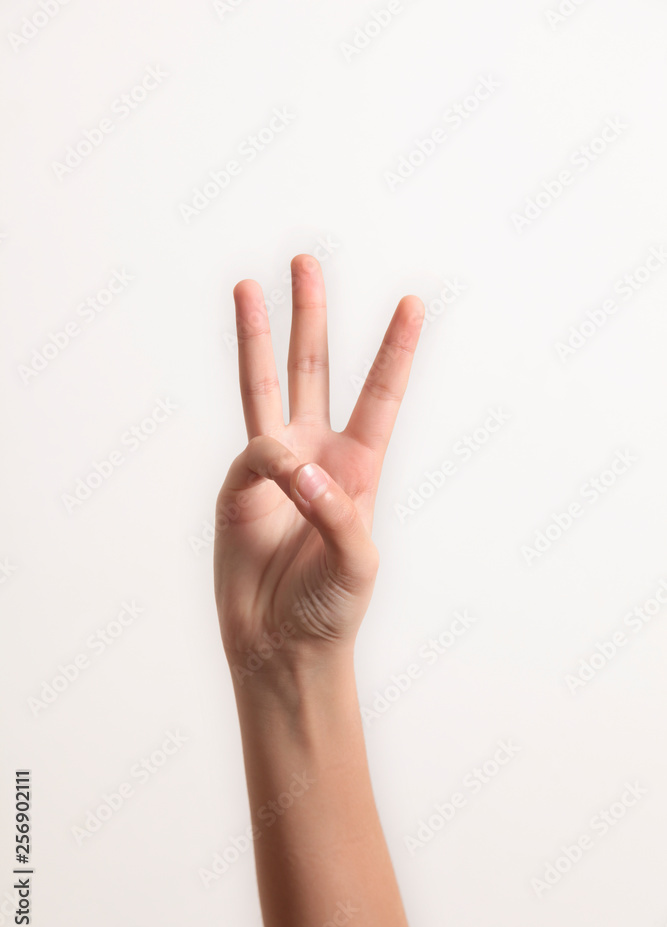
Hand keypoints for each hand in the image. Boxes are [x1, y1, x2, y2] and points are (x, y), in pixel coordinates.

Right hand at [214, 254, 423, 688]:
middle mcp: (316, 456)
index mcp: (360, 468)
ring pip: (264, 387)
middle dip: (312, 316)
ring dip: (258, 337)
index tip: (414, 302)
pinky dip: (265, 463)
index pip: (380, 395)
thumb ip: (337, 510)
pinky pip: (250, 456)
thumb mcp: (360, 564)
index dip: (396, 349)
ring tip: (247, 286)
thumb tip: (292, 463)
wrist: (281, 646)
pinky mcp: (237, 489)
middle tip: (306, 262)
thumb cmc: (331, 609)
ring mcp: (273, 469)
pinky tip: (280, 480)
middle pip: (314, 369)